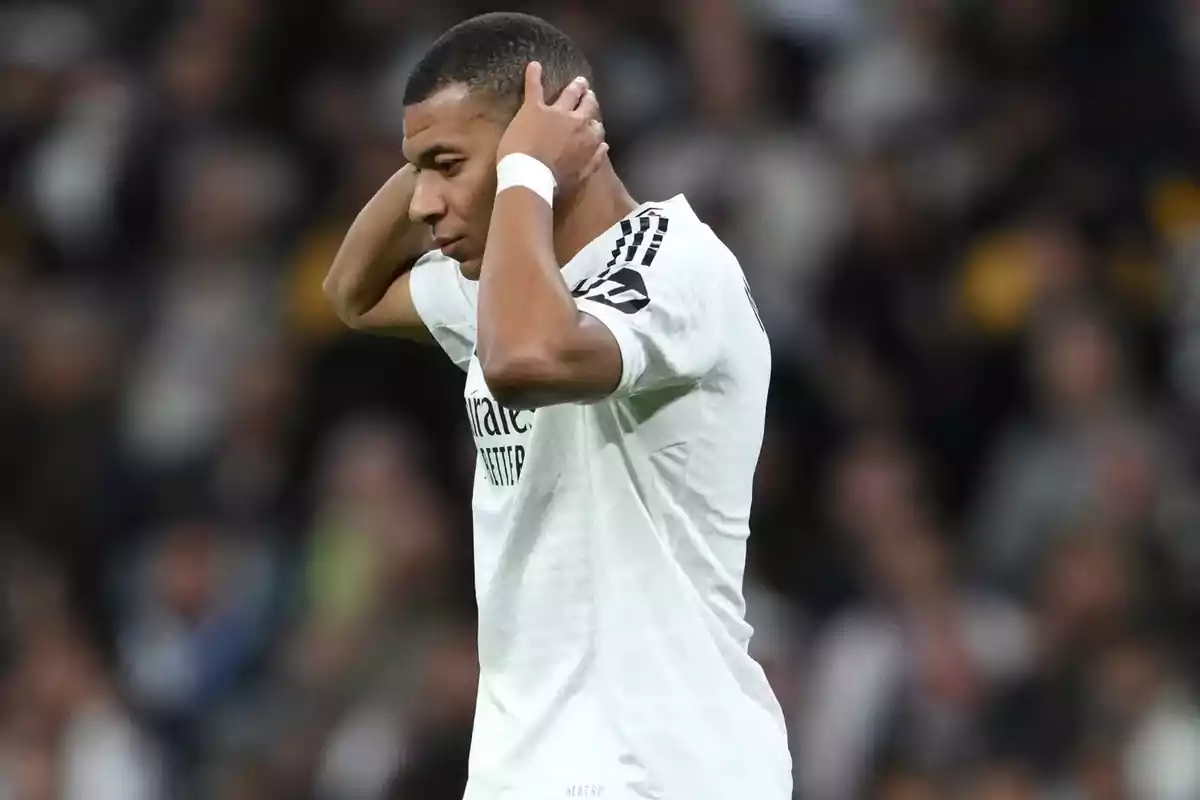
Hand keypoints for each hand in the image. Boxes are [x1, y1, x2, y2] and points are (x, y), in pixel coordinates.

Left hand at [497, 62, 607, 195]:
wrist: (530, 176)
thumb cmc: (555, 182)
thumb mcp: (581, 176)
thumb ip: (594, 160)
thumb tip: (605, 147)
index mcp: (589, 139)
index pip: (597, 128)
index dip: (594, 124)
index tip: (593, 123)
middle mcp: (576, 121)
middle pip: (587, 105)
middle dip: (588, 99)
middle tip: (588, 93)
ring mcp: (555, 112)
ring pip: (569, 94)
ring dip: (574, 87)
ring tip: (578, 81)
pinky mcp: (534, 108)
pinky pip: (535, 87)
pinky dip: (533, 75)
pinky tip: (534, 65)